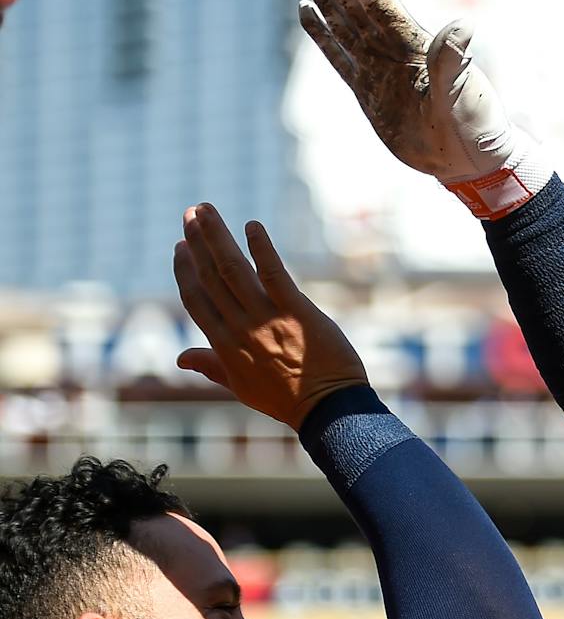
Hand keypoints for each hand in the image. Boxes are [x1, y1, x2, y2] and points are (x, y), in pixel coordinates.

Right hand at [173, 205, 370, 428]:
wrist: (329, 409)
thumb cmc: (287, 400)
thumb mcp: (241, 387)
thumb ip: (211, 367)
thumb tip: (180, 358)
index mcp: (224, 345)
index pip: (195, 299)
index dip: (185, 271)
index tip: (180, 247)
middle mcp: (240, 328)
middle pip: (210, 277)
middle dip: (197, 242)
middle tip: (190, 213)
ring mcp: (267, 319)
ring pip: (232, 269)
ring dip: (217, 236)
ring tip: (206, 209)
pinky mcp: (297, 312)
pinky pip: (274, 275)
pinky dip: (261, 248)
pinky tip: (252, 227)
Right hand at [286, 0, 550, 216]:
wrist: (472, 162)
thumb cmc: (477, 128)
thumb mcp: (466, 96)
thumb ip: (454, 62)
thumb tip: (463, 26)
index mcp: (412, 42)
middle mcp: (391, 47)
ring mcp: (378, 67)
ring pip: (340, 17)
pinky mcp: (369, 91)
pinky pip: (339, 54)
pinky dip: (321, 32)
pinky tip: (306, 8)